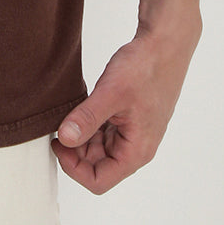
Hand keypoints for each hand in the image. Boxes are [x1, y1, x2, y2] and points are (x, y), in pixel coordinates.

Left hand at [52, 23, 197, 193]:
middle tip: (59, 124)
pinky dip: (89, 123)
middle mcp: (136, 147)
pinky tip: (81, 106)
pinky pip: (104, 131)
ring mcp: (133, 132)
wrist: (164, 43)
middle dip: (75, 150)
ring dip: (81, 136)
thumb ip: (87, 118)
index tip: (58, 142)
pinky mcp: (128, 118)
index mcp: (136, 151)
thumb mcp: (111, 93)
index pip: (99, 181)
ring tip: (69, 112)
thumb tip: (65, 139)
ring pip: (98, 148)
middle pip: (97, 166)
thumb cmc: (146, 67)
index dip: (73, 167)